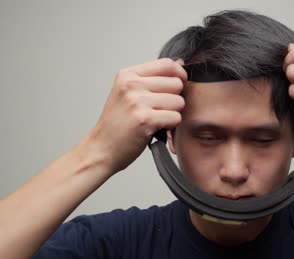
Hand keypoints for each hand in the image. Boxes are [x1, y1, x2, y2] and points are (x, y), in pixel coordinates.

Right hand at [88, 58, 186, 173]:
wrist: (102, 148)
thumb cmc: (118, 124)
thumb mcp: (129, 93)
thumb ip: (154, 77)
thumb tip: (180, 63)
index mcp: (128, 75)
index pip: (167, 64)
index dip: (180, 74)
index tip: (179, 85)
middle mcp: (131, 85)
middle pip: (176, 83)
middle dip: (176, 98)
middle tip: (161, 109)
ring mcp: (137, 102)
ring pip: (178, 102)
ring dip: (173, 113)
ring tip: (157, 119)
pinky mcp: (144, 119)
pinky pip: (175, 118)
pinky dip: (170, 126)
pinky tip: (156, 128)